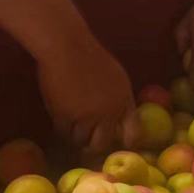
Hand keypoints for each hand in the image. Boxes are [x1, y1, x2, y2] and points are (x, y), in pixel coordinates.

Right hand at [36, 39, 139, 153]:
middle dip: (95, 146)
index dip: (126, 142)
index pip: (133, 133)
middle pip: (103, 143)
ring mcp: (87, 115)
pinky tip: (61, 123)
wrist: (68, 46)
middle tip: (88, 145)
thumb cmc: (91, 57)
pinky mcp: (65, 115)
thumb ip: (121, 99)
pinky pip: (64, 132)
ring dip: (76, 138)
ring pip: (81, 140)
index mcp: (125, 102)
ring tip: (72, 132)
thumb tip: (122, 118)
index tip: (117, 144)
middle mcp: (109, 113)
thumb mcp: (118, 78)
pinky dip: (61, 130)